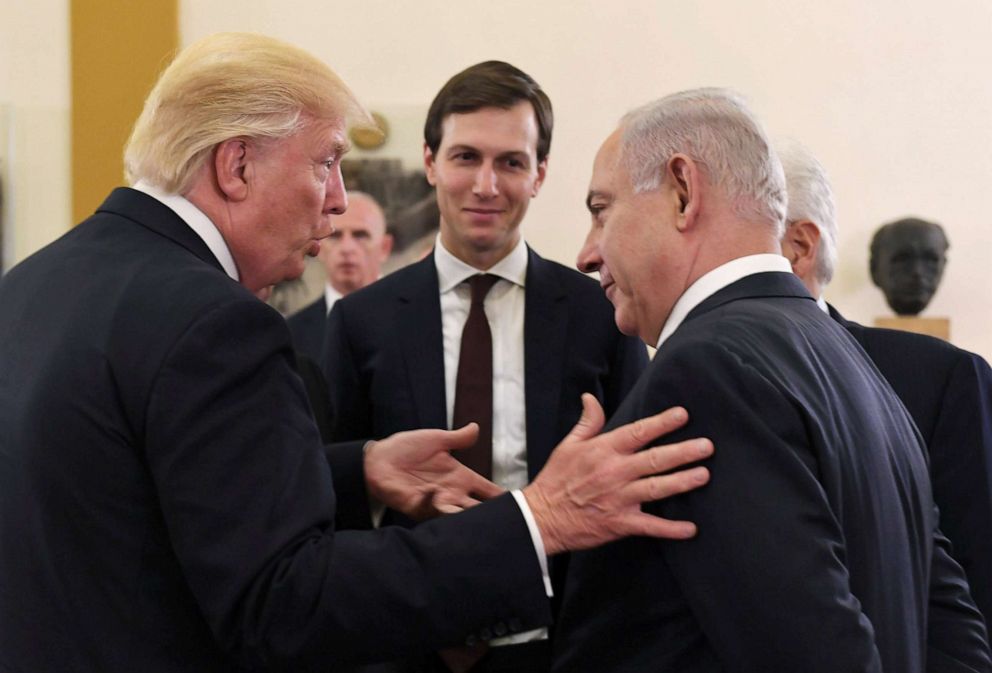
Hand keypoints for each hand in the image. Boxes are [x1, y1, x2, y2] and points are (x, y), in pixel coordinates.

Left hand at [364, 425, 503, 520]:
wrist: (378, 458)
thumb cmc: (406, 448)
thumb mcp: (436, 439)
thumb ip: (458, 438)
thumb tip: (477, 428)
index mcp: (461, 477)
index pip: (488, 491)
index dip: (504, 498)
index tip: (522, 506)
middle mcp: (452, 492)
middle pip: (479, 509)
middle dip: (492, 516)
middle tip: (510, 521)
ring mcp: (436, 502)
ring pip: (459, 515)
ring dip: (468, 516)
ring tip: (481, 517)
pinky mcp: (418, 507)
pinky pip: (431, 510)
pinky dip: (436, 503)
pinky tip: (437, 493)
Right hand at [523, 394, 711, 554]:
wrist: (541, 518)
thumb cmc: (555, 480)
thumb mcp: (567, 446)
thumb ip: (587, 423)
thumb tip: (591, 398)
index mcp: (602, 450)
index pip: (638, 432)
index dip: (661, 423)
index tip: (683, 414)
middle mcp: (614, 472)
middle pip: (655, 459)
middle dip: (683, 452)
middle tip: (707, 446)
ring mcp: (618, 499)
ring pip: (657, 488)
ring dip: (682, 482)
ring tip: (704, 475)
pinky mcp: (619, 523)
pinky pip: (650, 526)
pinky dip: (670, 529)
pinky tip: (690, 529)